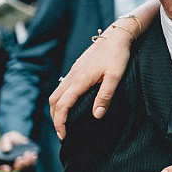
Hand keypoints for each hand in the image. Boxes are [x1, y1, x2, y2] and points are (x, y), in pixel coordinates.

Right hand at [0, 131, 37, 171]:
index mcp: (3, 161)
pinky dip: (33, 160)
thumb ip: (5, 143)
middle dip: (19, 164)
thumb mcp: (7, 138)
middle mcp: (12, 165)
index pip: (1, 168)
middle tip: (19, 157)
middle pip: (15, 169)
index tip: (7, 168)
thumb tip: (7, 150)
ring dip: (27, 162)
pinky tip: (33, 154)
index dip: (4, 169)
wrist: (19, 138)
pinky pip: (31, 164)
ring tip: (27, 153)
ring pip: (24, 167)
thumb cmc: (10, 139)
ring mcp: (20, 164)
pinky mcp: (28, 162)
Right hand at [49, 23, 133, 138]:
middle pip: (53, 101)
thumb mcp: (114, 77)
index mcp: (79, 81)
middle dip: (54, 118)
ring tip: (64, 121)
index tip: (63, 136)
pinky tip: (71, 104)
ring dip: (56, 109)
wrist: (116, 35)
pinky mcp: (77, 68)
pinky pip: (63, 87)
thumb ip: (105, 96)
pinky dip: (61, 99)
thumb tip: (96, 115)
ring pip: (56, 93)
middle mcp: (72, 76)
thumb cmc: (117, 55)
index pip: (62, 106)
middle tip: (62, 133)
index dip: (60, 123)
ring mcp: (73, 72)